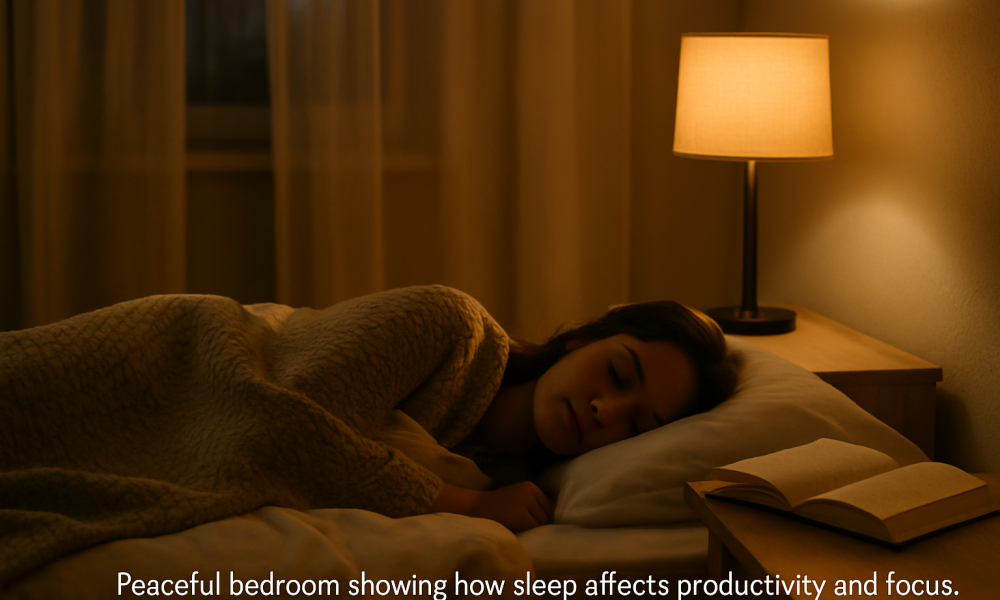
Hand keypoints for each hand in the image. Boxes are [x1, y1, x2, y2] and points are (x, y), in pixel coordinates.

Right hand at [429, 481, 552, 532]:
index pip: (548, 506)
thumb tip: (553, 520)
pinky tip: (518, 532)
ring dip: (534, 530)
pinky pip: (534, 529)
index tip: (533, 524)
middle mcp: (531, 492)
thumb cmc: (497, 507)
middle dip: (539, 525)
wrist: (475, 507)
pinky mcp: (522, 517)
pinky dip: (529, 534)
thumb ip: (533, 503)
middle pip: (547, 516)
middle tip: (526, 530)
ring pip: (541, 524)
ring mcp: (526, 504)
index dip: (542, 518)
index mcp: (531, 486)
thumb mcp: (517, 497)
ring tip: (521, 530)